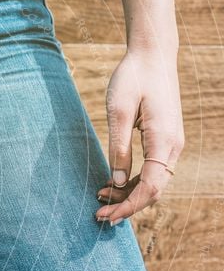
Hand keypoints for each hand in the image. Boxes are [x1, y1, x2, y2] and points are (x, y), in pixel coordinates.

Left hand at [96, 48, 183, 224]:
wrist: (153, 55)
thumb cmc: (133, 78)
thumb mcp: (119, 111)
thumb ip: (118, 147)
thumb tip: (116, 180)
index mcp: (163, 140)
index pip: (150, 187)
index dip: (128, 205)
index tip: (104, 215)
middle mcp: (173, 145)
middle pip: (154, 190)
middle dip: (127, 206)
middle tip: (98, 215)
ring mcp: (171, 143)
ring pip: (154, 182)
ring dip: (129, 195)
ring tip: (101, 197)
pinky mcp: (165, 139)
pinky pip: (153, 170)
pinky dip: (134, 181)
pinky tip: (112, 182)